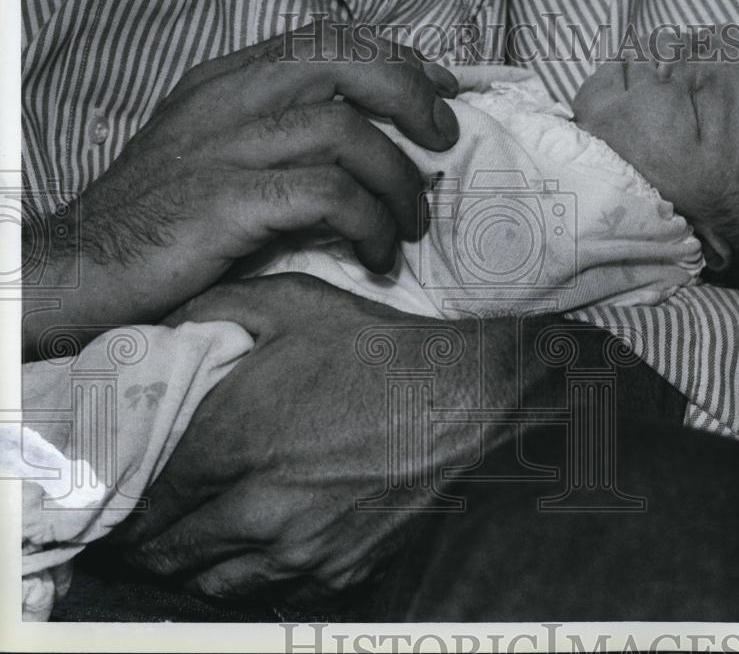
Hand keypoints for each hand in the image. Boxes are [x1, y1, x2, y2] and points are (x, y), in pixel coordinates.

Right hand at [23, 23, 458, 358]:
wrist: (86, 264)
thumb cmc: (162, 216)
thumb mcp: (216, 151)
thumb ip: (279, 132)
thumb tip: (368, 139)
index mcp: (228, 80)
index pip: (328, 40)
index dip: (397, 58)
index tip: (441, 90)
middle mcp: (229, 99)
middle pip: (345, 64)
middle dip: (411, 96)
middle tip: (445, 140)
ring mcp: (225, 147)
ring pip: (346, 133)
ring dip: (397, 182)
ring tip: (411, 224)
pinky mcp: (227, 201)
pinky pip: (328, 196)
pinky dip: (369, 224)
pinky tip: (378, 252)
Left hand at [110, 274, 523, 601]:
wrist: (462, 395)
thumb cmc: (377, 349)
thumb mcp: (294, 302)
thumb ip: (214, 308)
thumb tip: (164, 326)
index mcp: (234, 442)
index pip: (149, 498)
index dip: (127, 501)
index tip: (122, 497)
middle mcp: (258, 508)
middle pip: (171, 551)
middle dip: (150, 540)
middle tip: (148, 525)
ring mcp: (302, 548)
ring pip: (215, 584)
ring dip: (195, 566)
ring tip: (195, 542)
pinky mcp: (343, 568)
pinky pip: (275, 591)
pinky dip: (254, 576)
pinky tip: (259, 549)